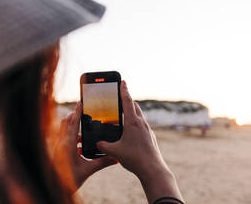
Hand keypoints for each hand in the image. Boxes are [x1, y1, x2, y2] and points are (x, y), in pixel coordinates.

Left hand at [54, 102, 116, 191]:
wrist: (55, 189)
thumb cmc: (68, 180)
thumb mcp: (87, 171)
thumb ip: (101, 163)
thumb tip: (116, 158)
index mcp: (68, 144)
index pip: (73, 123)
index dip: (77, 112)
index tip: (81, 102)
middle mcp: (61, 143)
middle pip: (66, 123)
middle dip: (74, 116)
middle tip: (83, 111)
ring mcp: (57, 147)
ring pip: (64, 130)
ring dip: (73, 126)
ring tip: (84, 127)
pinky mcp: (57, 152)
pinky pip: (64, 138)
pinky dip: (71, 136)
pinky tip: (80, 144)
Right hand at [96, 81, 182, 202]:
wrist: (152, 169)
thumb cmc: (134, 158)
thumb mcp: (115, 152)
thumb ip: (104, 146)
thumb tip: (98, 144)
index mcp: (133, 122)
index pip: (127, 101)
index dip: (124, 90)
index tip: (123, 81)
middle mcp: (142, 123)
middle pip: (135, 106)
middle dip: (128, 101)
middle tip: (121, 98)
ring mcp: (148, 130)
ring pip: (139, 116)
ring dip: (132, 113)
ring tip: (124, 116)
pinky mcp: (150, 137)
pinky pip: (142, 126)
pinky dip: (136, 124)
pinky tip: (131, 133)